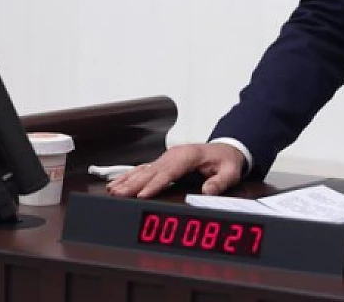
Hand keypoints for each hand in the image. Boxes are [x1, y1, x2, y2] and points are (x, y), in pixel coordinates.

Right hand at [106, 143, 245, 198]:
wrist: (226, 149)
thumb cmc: (226, 161)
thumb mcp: (230, 171)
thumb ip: (220, 182)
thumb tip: (208, 190)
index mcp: (188, 156)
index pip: (169, 173)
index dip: (155, 185)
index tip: (142, 195)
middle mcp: (174, 155)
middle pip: (151, 172)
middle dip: (133, 184)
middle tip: (118, 195)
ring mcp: (167, 158)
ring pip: (143, 170)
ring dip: (127, 181)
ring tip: (113, 191)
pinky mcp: (163, 163)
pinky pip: (143, 170)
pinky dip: (129, 176)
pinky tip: (117, 183)